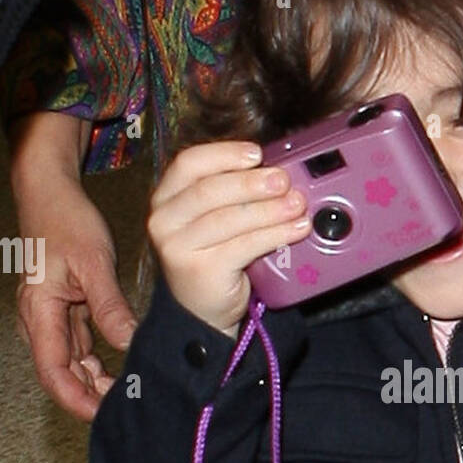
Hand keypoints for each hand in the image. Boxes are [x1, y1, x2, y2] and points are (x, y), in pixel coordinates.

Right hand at [15, 184, 138, 420]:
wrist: (49, 193)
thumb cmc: (66, 220)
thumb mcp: (92, 262)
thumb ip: (109, 306)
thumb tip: (129, 343)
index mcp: (39, 312)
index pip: (54, 373)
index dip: (78, 400)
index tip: (107, 413)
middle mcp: (39, 320)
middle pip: (61, 374)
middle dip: (91, 395)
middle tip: (129, 405)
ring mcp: (50, 317)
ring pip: (71, 363)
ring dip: (96, 380)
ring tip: (130, 391)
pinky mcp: (63, 310)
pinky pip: (78, 346)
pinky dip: (97, 361)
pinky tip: (122, 368)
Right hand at [147, 141, 309, 338]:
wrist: (203, 309)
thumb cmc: (213, 255)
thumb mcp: (214, 217)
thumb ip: (233, 193)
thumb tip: (278, 172)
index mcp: (166, 197)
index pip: (189, 163)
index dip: (224, 154)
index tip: (257, 153)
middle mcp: (165, 220)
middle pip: (210, 190)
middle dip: (252, 183)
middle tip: (284, 180)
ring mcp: (178, 248)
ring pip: (229, 219)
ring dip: (269, 209)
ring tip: (297, 205)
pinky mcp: (201, 271)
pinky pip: (244, 246)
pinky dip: (275, 235)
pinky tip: (296, 230)